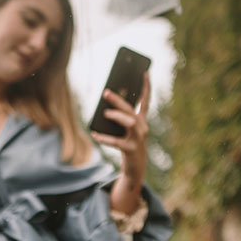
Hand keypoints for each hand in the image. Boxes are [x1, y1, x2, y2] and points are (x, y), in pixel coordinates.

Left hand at [92, 72, 150, 212]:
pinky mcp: (131, 149)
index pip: (145, 101)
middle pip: (131, 110)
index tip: (144, 72)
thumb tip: (105, 108)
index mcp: (142, 121)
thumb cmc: (128, 145)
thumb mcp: (125, 131)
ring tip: (105, 114)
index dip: (146, 86)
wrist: (136, 168)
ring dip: (117, 116)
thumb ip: (119, 119)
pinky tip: (95, 135)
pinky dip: (104, 138)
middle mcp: (142, 127)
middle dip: (119, 100)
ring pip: (129, 123)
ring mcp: (138, 139)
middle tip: (105, 93)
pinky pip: (117, 142)